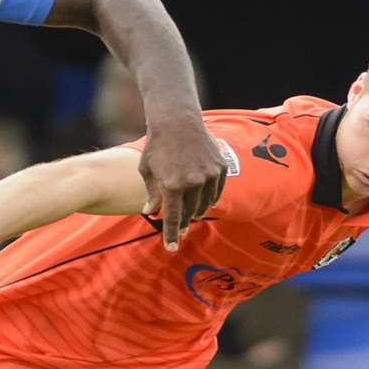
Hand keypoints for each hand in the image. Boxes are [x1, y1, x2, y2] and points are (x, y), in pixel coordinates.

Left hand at [139, 119, 226, 251]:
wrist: (177, 121)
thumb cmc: (157, 146)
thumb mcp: (147, 170)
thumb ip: (151, 194)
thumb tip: (149, 212)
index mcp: (172, 185)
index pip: (173, 218)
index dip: (172, 235)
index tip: (172, 248)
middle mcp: (193, 182)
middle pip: (190, 213)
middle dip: (184, 222)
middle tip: (181, 228)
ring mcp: (209, 174)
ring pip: (205, 203)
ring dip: (197, 210)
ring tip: (192, 214)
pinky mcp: (220, 167)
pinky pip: (217, 190)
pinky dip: (210, 197)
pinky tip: (205, 200)